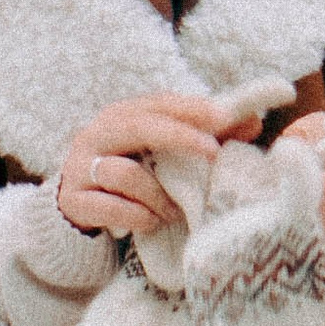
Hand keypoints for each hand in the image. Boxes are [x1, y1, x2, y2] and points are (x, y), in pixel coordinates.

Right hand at [56, 90, 266, 239]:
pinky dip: (138, 216)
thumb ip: (203, 137)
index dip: (192, 108)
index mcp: (122, 115)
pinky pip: (110, 207)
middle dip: (179, 137)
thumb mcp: (160, 153)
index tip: (225, 118)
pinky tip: (153, 222)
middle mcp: (97, 134)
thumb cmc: (129, 173)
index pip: (159, 103)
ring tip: (176, 211)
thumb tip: (250, 122)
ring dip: (158, 195)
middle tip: (213, 152)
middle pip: (138, 126)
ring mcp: (81, 167)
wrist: (78, 207)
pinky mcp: (74, 200)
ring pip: (124, 173)